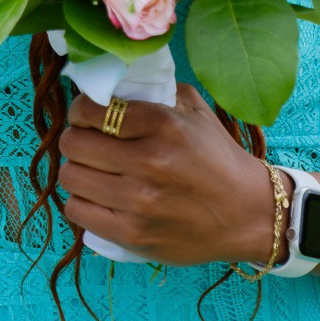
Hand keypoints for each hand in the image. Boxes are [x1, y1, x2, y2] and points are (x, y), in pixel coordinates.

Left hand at [59, 83, 291, 266]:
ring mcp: (140, 202)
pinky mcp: (133, 234)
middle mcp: (150, 162)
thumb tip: (111, 86)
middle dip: (76, 139)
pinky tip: (97, 197)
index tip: (86, 116)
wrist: (248, 214)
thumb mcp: (195, 112)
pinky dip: (81, 202)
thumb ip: (155, 92)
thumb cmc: (219, 159)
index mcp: (164, 125)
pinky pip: (77, 211)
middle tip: (88, 143)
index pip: (91, 110)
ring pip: (71, 177)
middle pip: (74, 144)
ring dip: (77, 170)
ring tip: (92, 170)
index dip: (80, 111)